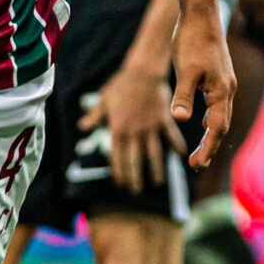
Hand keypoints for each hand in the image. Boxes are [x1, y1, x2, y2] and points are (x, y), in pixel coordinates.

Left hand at [81, 61, 183, 192]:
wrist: (143, 72)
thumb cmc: (121, 84)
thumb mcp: (104, 100)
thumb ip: (95, 115)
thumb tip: (82, 126)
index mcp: (118, 129)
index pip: (117, 156)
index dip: (118, 171)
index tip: (120, 183)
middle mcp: (134, 132)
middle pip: (135, 160)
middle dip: (135, 177)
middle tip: (136, 191)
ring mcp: (150, 127)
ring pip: (154, 154)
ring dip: (156, 170)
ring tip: (158, 182)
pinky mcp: (163, 120)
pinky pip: (171, 136)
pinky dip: (176, 146)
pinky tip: (180, 155)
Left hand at [170, 0, 236, 169]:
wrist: (201, 13)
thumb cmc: (191, 40)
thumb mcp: (184, 70)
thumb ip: (183, 96)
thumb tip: (181, 120)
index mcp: (221, 91)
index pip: (216, 128)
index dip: (207, 148)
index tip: (197, 164)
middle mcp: (228, 89)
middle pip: (221, 126)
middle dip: (210, 146)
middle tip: (197, 165)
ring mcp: (225, 82)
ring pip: (221, 115)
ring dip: (211, 134)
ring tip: (200, 150)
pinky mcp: (219, 75)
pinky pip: (218, 104)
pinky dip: (211, 118)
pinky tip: (201, 121)